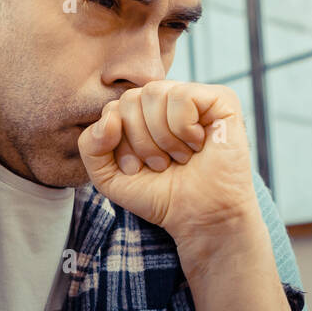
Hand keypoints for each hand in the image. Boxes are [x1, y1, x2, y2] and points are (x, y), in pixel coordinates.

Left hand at [77, 80, 256, 241]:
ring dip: (162, 138)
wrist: (200, 217)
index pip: (112, 108)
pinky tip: (198, 144)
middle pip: (130, 98)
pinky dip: (184, 128)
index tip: (136, 169)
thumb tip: (109, 117)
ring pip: (154, 93)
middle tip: (161, 165)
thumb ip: (91, 145)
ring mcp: (194, 96)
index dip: (119, 143)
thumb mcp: (108, 176)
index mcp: (141, 112)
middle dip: (140, 141)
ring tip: (180, 157)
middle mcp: (166, 100)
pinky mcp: (220, 99)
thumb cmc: (159, 195)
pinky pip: (182, 96)